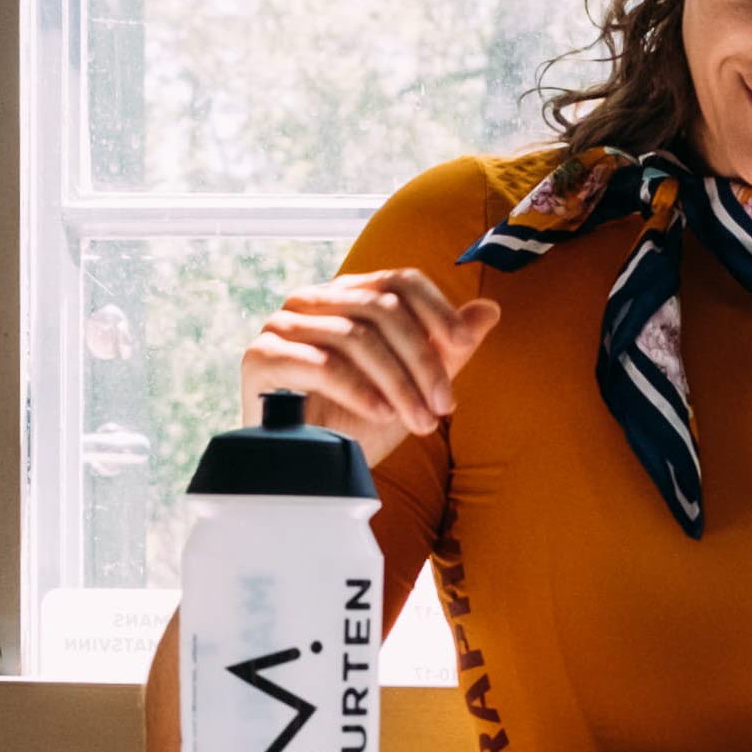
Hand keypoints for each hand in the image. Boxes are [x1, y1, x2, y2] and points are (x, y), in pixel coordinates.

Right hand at [240, 269, 502, 465]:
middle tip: (444, 406)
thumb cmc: (358, 423)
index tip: (464, 345)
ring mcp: (283, 325)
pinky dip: (358, 389)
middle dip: (422, 360)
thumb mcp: (413, 385)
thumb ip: (446, 347)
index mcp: (348, 294)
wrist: (310, 471)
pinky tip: (381, 414)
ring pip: (356, 336)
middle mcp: (313, 300)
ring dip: (398, 383)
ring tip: (419, 421)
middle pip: (381, 308)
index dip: (436, 309)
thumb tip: (490, 309)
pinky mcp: (262, 357)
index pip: (398, 280)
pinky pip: (320, 364)